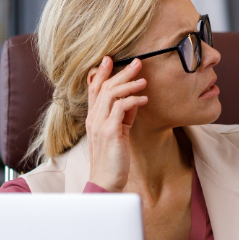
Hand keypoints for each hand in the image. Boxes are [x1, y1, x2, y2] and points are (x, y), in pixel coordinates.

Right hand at [86, 56, 147, 192]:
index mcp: (93, 117)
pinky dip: (133, 100)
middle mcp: (93, 118)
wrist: (106, 180)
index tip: (110, 59)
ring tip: (144, 80)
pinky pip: (120, 108)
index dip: (100, 73)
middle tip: (137, 62)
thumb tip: (135, 99)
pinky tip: (144, 99)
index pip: (94, 89)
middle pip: (103, 87)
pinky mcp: (110, 132)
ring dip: (129, 84)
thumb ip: (123, 115)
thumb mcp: (118, 131)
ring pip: (111, 94)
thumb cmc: (114, 157)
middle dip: (120, 72)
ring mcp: (100, 124)